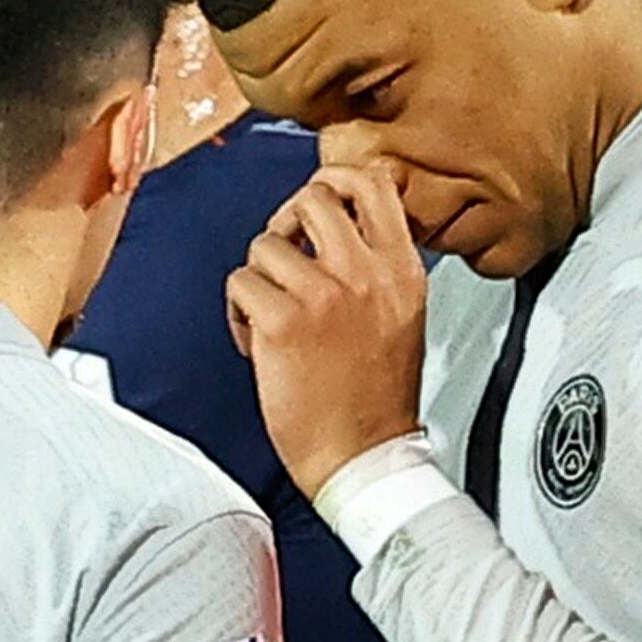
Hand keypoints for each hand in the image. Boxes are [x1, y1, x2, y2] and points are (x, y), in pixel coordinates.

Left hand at [227, 164, 427, 497]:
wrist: (363, 460)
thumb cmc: (375, 399)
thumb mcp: (401, 317)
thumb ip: (376, 269)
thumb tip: (333, 227)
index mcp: (403, 272)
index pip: (375, 184)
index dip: (336, 181)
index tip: (317, 202)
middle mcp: (367, 274)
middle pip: (313, 197)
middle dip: (286, 221)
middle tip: (284, 256)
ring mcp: (324, 296)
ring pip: (265, 243)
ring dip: (258, 276)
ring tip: (271, 315)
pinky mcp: (283, 323)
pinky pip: (240, 283)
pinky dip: (238, 311)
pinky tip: (256, 340)